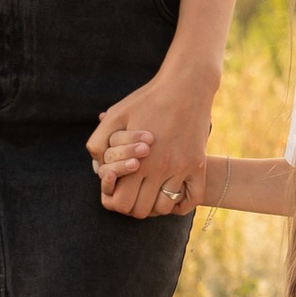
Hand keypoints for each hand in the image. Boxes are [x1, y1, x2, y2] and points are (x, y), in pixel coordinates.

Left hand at [86, 63, 214, 219]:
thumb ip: (98, 141)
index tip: (116, 191)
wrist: (187, 86)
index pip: (121, 202)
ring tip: (149, 192)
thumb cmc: (148, 99)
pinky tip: (172, 193)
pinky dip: (180, 203)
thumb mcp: (116, 115)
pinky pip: (192, 198)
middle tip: (131, 192)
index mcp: (137, 161)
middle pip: (141, 210)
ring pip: (164, 208)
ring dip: (154, 205)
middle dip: (131, 206)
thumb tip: (97, 166)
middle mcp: (160, 169)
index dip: (114, 201)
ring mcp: (182, 169)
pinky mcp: (198, 165)